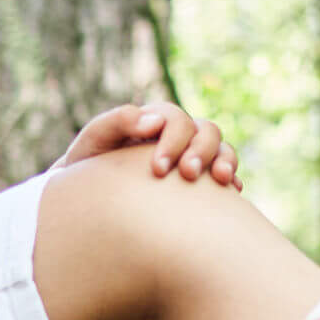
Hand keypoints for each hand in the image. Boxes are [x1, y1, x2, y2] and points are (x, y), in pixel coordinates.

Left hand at [61, 103, 242, 186]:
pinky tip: (230, 193)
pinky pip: (227, 174)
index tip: (158, 169)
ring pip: (221, 147)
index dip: (173, 140)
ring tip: (220, 180)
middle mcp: (178, 136)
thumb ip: (115, 122)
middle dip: (201, 150)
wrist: (87, 200)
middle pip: (206, 130)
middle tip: (187, 175)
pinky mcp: (202, 181)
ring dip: (225, 160)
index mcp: (154, 121)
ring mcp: (192, 156)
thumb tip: (154, 121)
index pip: (176, 120)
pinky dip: (232, 179)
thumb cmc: (87, 167)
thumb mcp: (92, 142)